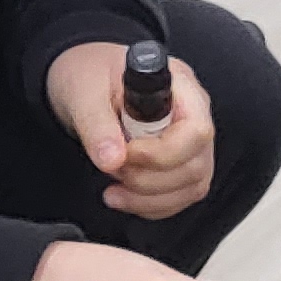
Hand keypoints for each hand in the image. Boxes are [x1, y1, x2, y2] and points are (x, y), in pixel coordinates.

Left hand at [45, 39, 218, 222]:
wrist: (86, 83)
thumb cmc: (90, 74)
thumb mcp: (84, 91)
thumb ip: (96, 123)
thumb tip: (111, 159)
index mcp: (179, 86)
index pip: (196, 131)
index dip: (162, 153)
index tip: (125, 153)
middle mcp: (193, 114)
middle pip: (195, 165)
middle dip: (149, 179)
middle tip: (113, 167)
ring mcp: (190, 143)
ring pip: (191, 186)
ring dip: (147, 198)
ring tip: (112, 185)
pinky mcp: (180, 165)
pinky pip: (179, 197)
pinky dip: (149, 206)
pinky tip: (122, 195)